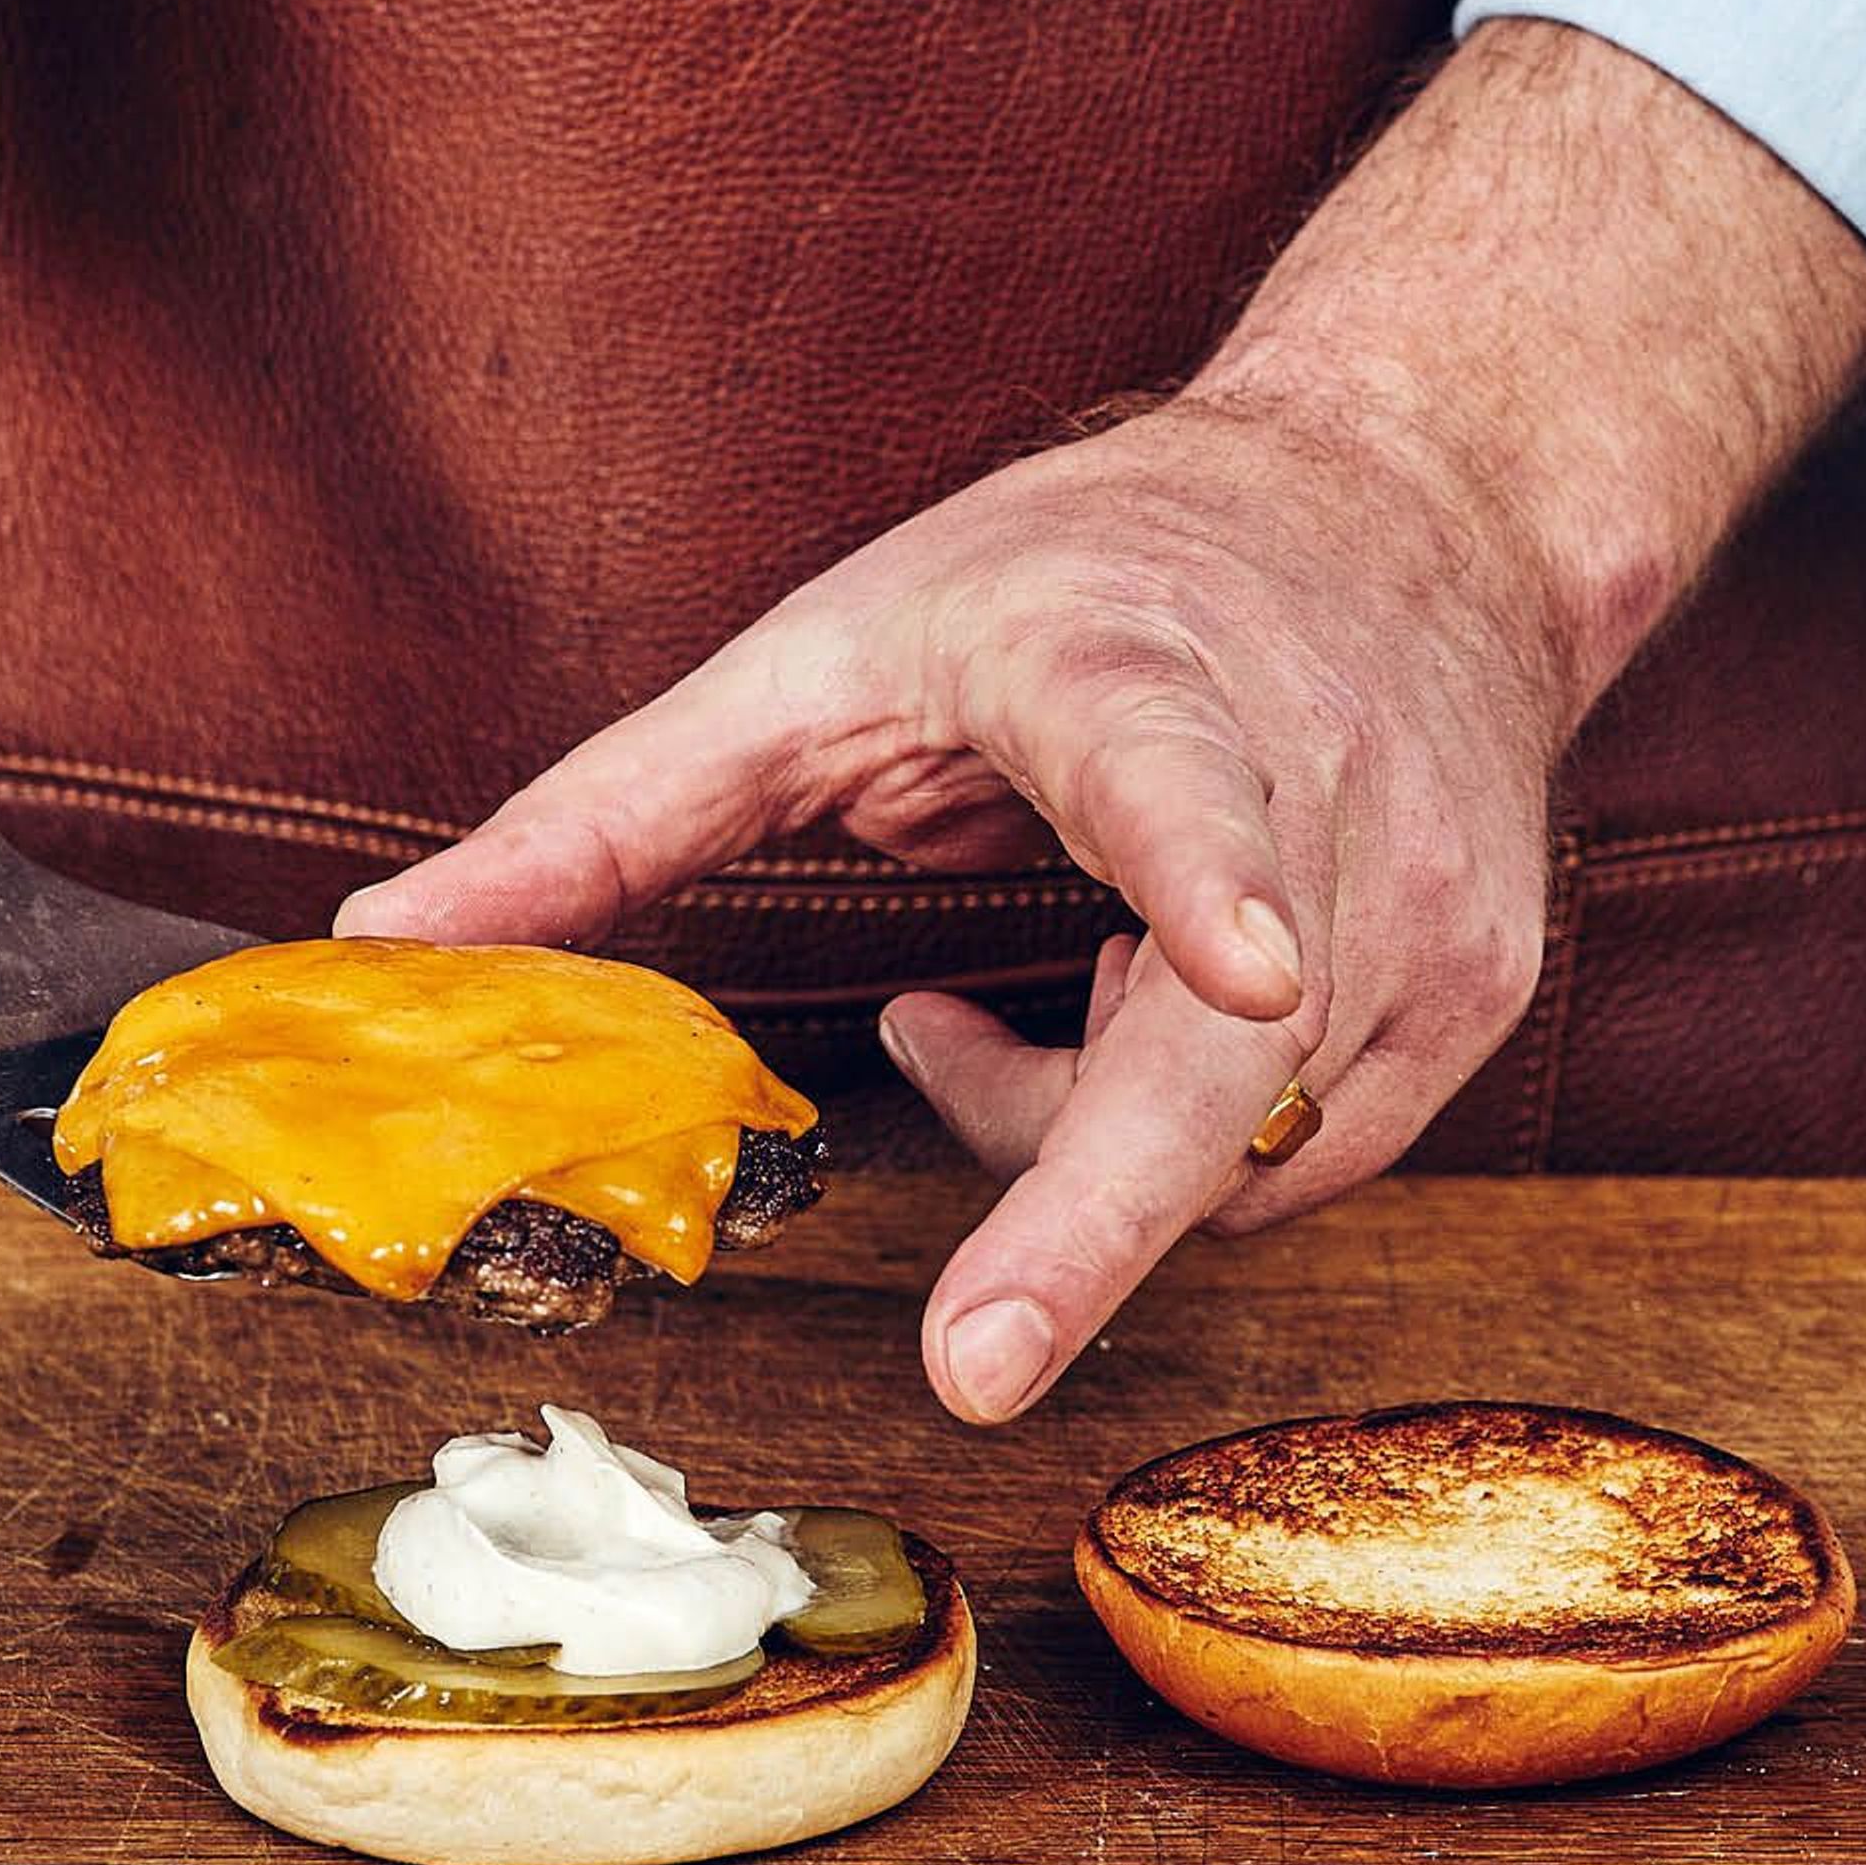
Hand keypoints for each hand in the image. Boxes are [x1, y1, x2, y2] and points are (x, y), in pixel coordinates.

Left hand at [335, 393, 1566, 1421]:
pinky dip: (1165, 1144)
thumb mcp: (826, 648)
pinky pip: (1291, 1159)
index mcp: (1146, 677)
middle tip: (974, 1363)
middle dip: (1094, 1216)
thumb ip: (613, 811)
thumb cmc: (1084, 576)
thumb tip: (385, 942)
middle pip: (1227, 1055)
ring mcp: (1432, 907)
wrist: (1409, 501)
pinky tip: (1119, 1016)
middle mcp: (1321, 799)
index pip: (1187, 788)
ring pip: (1231, 1151)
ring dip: (1065, 1146)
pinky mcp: (1480, 994)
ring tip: (966, 1001)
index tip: (1248, 964)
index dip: (1211, 881)